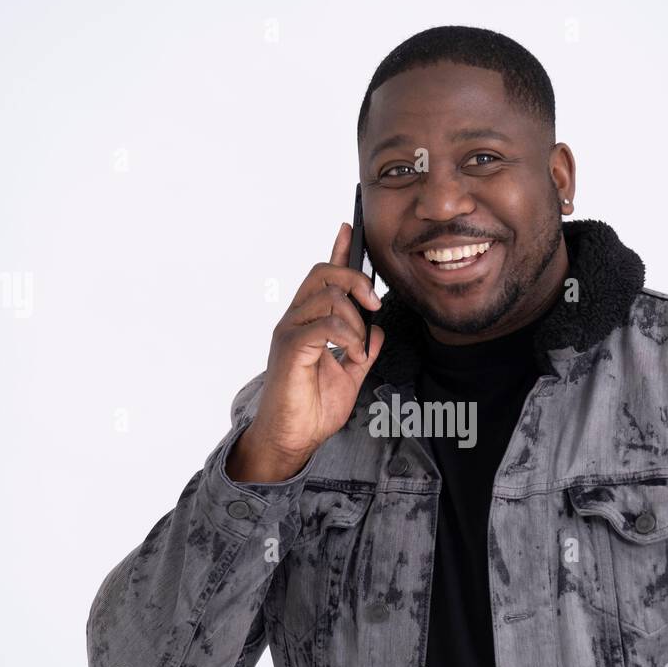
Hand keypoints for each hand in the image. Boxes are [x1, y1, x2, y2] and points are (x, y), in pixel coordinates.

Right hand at [226, 222, 384, 482]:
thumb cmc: (312, 409)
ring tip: (358, 349)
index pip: (323, 277)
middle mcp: (295, 319)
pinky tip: (351, 356)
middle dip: (356, 280)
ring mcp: (290, 331)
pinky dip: (347, 337)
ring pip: (328, 296)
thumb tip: (377, 332)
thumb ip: (362, 352)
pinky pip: (324, 325)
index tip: (349, 228)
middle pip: (324, 274)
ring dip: (355, 319)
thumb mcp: (350, 377)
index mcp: (308, 321)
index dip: (337, 250)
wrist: (293, 438)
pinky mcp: (290, 347)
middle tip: (375, 305)